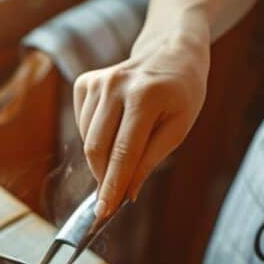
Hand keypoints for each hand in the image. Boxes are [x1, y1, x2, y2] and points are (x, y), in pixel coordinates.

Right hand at [72, 23, 208, 220]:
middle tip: (113, 195)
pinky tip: (115, 128)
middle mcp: (116, 85)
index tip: (103, 213)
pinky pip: (82, 126)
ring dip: (102, 158)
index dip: (112, 185)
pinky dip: (95, 139)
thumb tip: (126, 193)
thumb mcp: (179, 128)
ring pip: (86, 140)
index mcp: (146, 95)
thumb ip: (150, 160)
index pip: (123, 152)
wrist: (171, 51)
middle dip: (103, 177)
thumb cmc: (181, 93)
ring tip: (126, 149)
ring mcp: (97, 82)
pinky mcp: (85, 83)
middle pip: (97, 148)